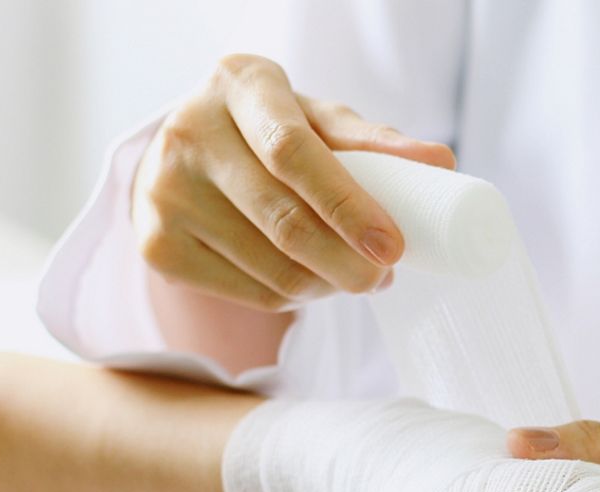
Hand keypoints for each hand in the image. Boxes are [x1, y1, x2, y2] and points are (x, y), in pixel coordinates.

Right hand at [133, 54, 454, 310]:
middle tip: (384, 277)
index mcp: (239, 85)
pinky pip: (250, 293)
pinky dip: (295, 297)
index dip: (348, 206)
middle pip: (283, 220)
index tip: (394, 245)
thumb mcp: (317, 120)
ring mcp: (163, 193)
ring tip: (356, 277)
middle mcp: (188, 133)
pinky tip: (311, 282)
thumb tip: (443, 163)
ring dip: (328, 285)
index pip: (293, 151)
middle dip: (347, 262)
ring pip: (271, 268)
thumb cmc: (269, 131)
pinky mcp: (156, 245)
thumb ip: (377, 143)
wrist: (184, 153)